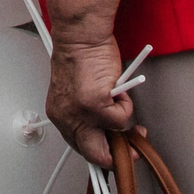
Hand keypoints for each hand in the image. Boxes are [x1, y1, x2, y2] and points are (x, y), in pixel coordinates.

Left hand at [46, 38, 137, 167]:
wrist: (80, 36)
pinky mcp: (96, 106)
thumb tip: (107, 132)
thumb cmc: (81, 56)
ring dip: (123, 122)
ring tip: (118, 100)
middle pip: (94, 156)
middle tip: (132, 151)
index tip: (114, 151)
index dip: (101, 151)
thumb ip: (87, 115)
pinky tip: (116, 88)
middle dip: (117, 157)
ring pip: (113, 139)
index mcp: (60, 115)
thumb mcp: (77, 93)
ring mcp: (81, 114)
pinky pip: (122, 118)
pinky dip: (126, 104)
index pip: (80, 146)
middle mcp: (67, 118)